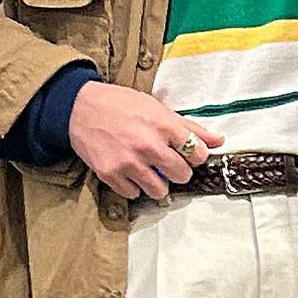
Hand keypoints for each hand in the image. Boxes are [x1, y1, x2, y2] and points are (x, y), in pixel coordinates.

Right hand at [68, 82, 225, 199]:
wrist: (78, 107)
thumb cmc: (120, 105)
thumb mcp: (157, 108)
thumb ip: (189, 126)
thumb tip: (219, 140)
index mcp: (163, 126)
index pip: (197, 154)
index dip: (195, 155)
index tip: (187, 153)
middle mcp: (148, 145)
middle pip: (182, 175)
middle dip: (178, 170)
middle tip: (167, 161)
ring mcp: (129, 162)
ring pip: (160, 191)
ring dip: (158, 182)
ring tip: (148, 168)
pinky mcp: (111, 174)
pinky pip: (134, 193)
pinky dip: (134, 185)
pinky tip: (130, 170)